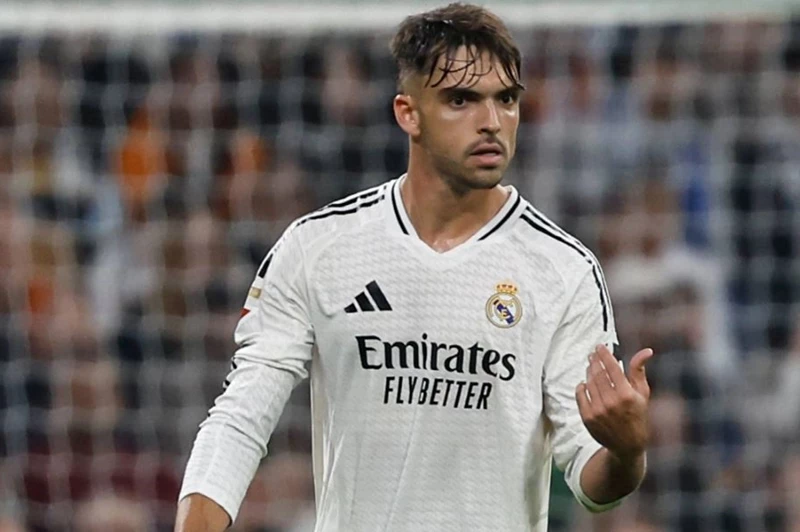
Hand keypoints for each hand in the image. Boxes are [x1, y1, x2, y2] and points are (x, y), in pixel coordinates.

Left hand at [575, 344, 652, 459]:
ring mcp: (598, 410)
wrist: (627, 445)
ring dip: (589, 372)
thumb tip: (646, 351)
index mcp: (627, 395)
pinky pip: (580, 395)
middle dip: (595, 361)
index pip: (612, 368)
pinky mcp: (588, 417)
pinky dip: (581, 386)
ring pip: (589, 383)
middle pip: (598, 373)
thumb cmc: (638, 417)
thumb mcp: (643, 394)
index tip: (599, 346)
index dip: (604, 354)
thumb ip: (639, 371)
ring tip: (590, 366)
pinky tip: (584, 382)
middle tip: (593, 354)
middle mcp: (611, 402)